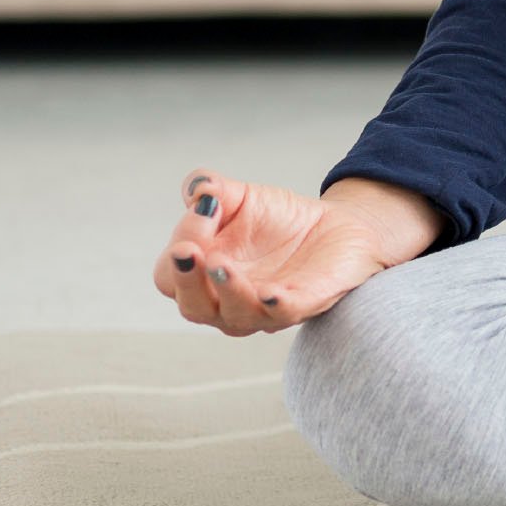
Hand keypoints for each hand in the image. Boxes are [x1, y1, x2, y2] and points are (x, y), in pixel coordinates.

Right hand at [150, 167, 419, 334]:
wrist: (336, 224)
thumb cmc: (278, 218)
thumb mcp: (242, 196)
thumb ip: (214, 190)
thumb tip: (197, 189)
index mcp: (202, 275)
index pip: (170, 276)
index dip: (175, 252)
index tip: (200, 212)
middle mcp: (226, 300)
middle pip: (194, 307)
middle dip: (188, 282)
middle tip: (190, 253)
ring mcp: (264, 308)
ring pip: (236, 317)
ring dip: (228, 292)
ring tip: (221, 266)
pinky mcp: (304, 303)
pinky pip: (286, 314)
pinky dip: (277, 306)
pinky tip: (272, 294)